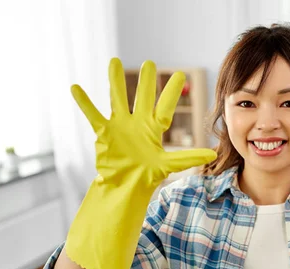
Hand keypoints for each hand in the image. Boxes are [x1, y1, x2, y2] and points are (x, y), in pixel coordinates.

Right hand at [72, 58, 215, 187]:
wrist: (124, 187)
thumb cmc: (146, 176)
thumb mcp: (169, 165)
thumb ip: (188, 157)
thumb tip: (213, 154)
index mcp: (154, 129)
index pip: (165, 107)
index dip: (171, 92)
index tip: (180, 74)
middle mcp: (137, 123)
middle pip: (142, 97)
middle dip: (145, 81)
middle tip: (149, 63)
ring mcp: (120, 126)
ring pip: (117, 99)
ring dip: (115, 81)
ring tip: (114, 61)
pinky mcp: (104, 133)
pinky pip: (93, 114)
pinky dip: (85, 103)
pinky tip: (76, 87)